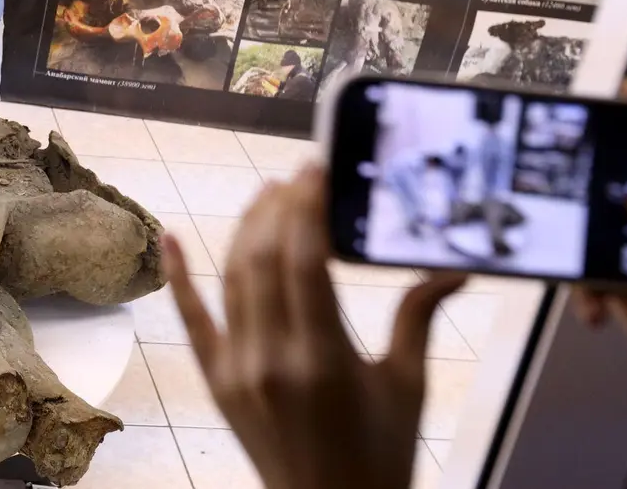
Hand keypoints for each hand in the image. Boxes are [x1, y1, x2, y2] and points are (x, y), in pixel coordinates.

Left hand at [166, 165, 466, 488]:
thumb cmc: (380, 455)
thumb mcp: (408, 385)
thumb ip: (419, 316)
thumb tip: (455, 265)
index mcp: (323, 360)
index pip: (303, 260)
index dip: (306, 206)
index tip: (318, 171)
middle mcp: (271, 360)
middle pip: (262, 259)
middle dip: (279, 207)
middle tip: (300, 175)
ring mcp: (236, 370)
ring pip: (231, 278)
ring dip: (246, 228)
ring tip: (268, 193)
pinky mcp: (217, 380)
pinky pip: (192, 321)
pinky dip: (179, 278)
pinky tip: (171, 237)